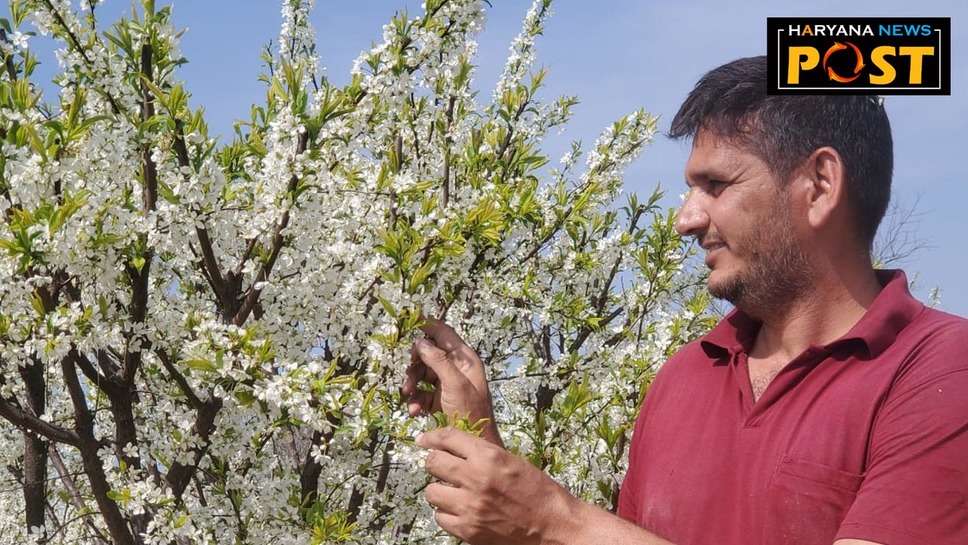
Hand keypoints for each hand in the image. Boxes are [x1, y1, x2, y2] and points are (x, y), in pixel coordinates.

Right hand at [402, 318, 501, 445]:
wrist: (473, 442)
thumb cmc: (470, 411)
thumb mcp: (454, 384)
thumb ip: (438, 361)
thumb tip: (421, 342)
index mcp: (465, 359)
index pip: (444, 333)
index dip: (427, 326)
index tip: (409, 320)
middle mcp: (456, 368)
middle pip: (428, 354)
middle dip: (415, 364)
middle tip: (408, 374)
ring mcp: (447, 384)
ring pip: (422, 374)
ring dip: (412, 384)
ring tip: (408, 395)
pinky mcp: (439, 399)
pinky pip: (422, 393)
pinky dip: (416, 400)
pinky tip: (415, 410)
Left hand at [418, 427, 579, 544]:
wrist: (555, 526)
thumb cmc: (539, 492)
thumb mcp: (512, 461)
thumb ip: (482, 455)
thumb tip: (454, 451)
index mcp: (489, 456)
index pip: (448, 438)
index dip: (432, 437)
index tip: (424, 440)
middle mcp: (476, 478)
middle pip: (434, 463)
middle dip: (434, 463)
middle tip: (440, 467)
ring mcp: (470, 506)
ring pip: (432, 492)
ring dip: (439, 490)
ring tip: (452, 492)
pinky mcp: (468, 529)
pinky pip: (440, 517)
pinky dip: (446, 514)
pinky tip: (459, 511)